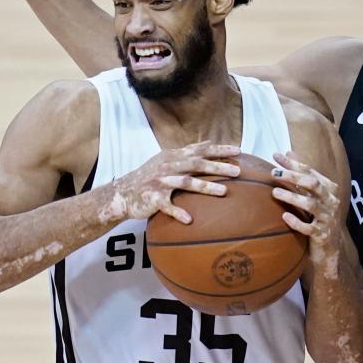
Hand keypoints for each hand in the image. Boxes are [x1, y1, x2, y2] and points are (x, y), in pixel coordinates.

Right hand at [102, 142, 241, 224]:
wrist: (124, 192)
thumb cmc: (151, 176)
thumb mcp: (167, 159)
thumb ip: (188, 152)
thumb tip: (208, 142)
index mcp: (174, 156)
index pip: (200, 150)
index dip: (219, 150)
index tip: (239, 151)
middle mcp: (169, 166)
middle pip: (196, 164)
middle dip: (218, 166)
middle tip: (238, 171)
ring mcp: (161, 182)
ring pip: (186, 183)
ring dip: (205, 187)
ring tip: (224, 192)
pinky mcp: (153, 198)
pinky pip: (167, 206)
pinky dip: (178, 212)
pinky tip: (189, 220)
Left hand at [270, 151, 342, 255]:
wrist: (332, 247)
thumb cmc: (318, 216)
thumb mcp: (311, 194)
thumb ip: (301, 175)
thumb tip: (288, 152)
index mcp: (329, 189)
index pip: (310, 172)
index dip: (293, 163)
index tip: (276, 156)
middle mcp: (331, 201)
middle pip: (313, 184)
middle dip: (293, 176)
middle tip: (274, 173)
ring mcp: (328, 218)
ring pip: (311, 204)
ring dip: (292, 197)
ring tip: (275, 192)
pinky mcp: (322, 235)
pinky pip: (310, 228)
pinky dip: (297, 222)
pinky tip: (285, 216)